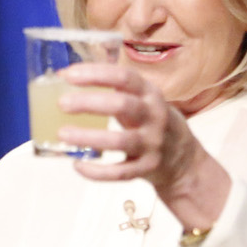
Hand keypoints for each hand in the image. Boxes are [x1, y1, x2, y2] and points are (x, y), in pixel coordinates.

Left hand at [57, 62, 230, 231]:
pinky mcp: (148, 168)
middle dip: (90, 102)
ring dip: (89, 137)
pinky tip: (78, 165)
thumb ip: (114, 92)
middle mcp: (154, 116)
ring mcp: (153, 144)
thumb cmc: (151, 123)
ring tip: (62, 134)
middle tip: (62, 103)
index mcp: (150, 94)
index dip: (96, 74)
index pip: (124, 77)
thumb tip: (65, 80)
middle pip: (123, 105)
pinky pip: (120, 172)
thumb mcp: (143, 101)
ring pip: (120, 141)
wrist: (184, 160)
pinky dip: (97, 171)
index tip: (68, 74)